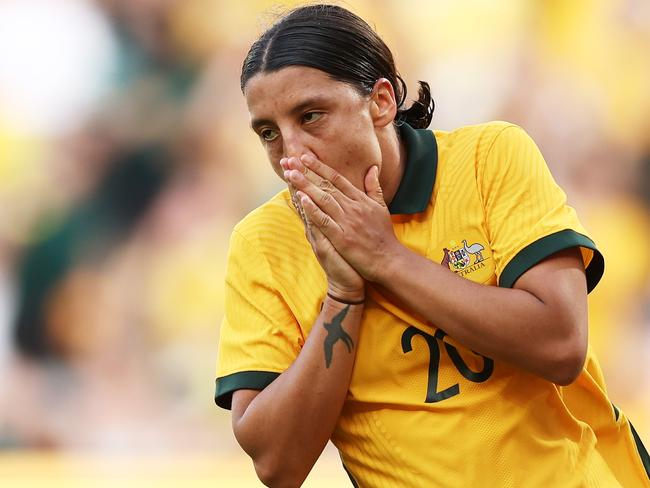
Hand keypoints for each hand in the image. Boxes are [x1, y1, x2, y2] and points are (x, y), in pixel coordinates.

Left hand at [284, 154, 401, 282]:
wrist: (388, 258)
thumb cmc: (384, 234)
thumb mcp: (381, 206)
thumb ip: (374, 187)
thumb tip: (372, 167)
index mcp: (360, 199)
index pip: (336, 179)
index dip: (320, 167)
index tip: (305, 157)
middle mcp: (352, 207)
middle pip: (326, 185)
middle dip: (307, 172)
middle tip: (290, 160)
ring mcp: (347, 222)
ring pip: (323, 199)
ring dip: (306, 185)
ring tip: (291, 174)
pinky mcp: (342, 237)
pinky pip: (324, 221)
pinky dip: (312, 209)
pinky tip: (301, 198)